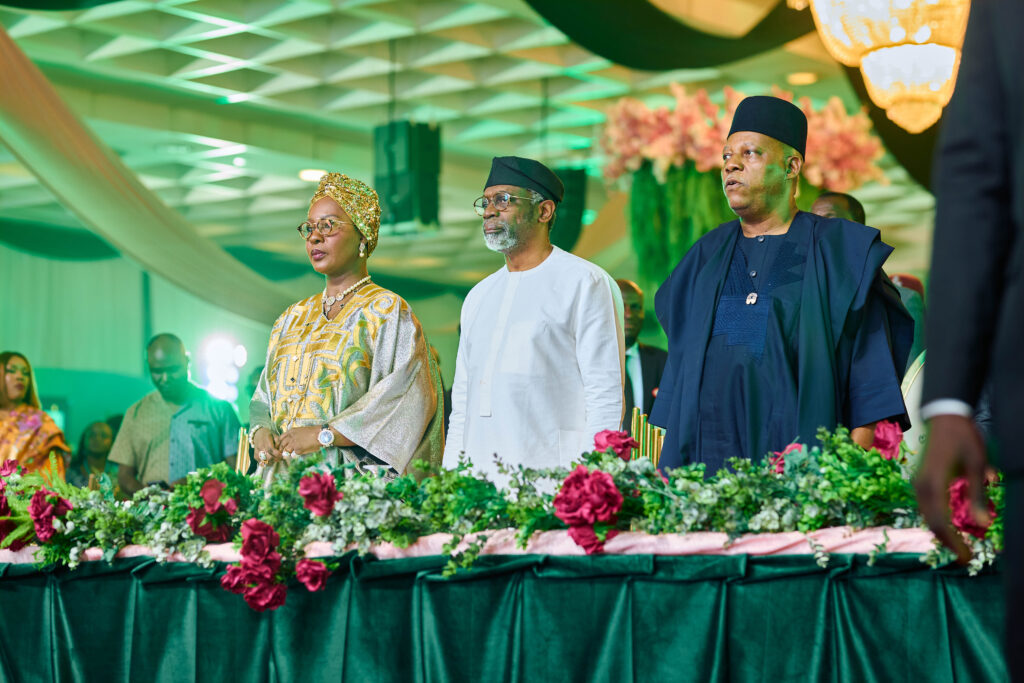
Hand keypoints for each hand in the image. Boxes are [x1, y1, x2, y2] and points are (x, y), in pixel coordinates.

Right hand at [252, 427, 281, 463]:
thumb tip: (280, 451)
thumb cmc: (269, 435)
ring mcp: (257, 451)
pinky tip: (269, 461)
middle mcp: (261, 446)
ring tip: (275, 459)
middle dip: (275, 459)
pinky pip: (260, 461)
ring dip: (271, 462)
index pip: (271, 450)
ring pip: (264, 460)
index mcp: (266, 441)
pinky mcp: (255, 455)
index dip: (277, 454)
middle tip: (279, 458)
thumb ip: (278, 443)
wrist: (258, 433)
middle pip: (268, 457)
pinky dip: (265, 463)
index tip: (282, 456)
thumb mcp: (275, 435)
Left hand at [277, 426, 322, 459]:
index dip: (280, 443)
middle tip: (285, 452)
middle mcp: (290, 437)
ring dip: (289, 452)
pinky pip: (294, 454)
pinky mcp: (298, 449)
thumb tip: (290, 443)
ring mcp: (293, 443)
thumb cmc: (313, 432)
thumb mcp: (301, 431)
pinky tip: (303, 451)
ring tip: (295, 452)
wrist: (320, 434)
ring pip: (286, 450)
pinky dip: (298, 454)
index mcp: (291, 431)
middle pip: (281, 445)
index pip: (280, 438)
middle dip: (282, 449)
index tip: (283, 446)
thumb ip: (294, 436)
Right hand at [914, 414, 989, 562]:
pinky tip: (949, 526)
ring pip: (926, 515)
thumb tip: (983, 524)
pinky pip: (926, 506)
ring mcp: (918, 482)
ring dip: (941, 532)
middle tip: (965, 558)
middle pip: (930, 521)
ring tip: (959, 545)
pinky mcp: (921, 480)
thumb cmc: (964, 438)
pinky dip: (936, 520)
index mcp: (934, 483)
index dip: (953, 542)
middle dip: (947, 542)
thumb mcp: (977, 466)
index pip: (940, 521)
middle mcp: (921, 485)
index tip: (967, 558)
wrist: (945, 416)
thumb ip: (977, 496)